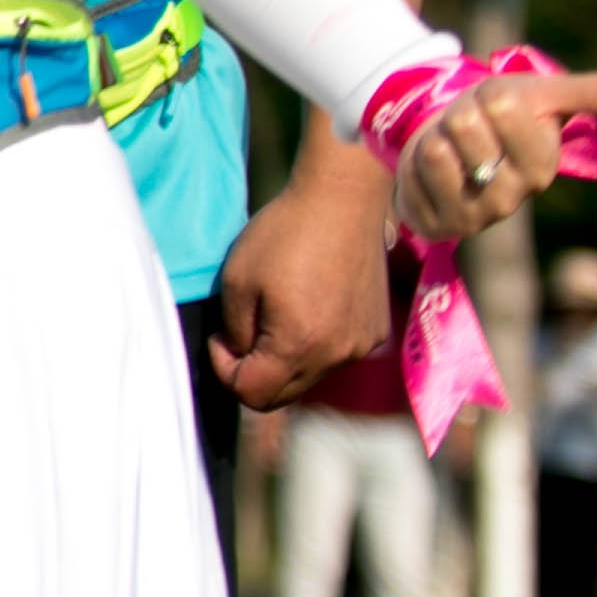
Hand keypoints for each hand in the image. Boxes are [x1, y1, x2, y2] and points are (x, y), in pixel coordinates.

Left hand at [203, 149, 394, 408]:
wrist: (344, 201)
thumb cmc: (285, 234)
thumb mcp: (238, 281)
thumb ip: (236, 332)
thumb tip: (241, 356)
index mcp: (299, 345)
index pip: (252, 394)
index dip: (225, 370)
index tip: (221, 337)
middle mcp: (337, 355)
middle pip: (282, 396)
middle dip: (252, 373)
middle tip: (239, 335)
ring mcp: (361, 346)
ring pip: (308, 378)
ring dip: (282, 361)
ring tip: (273, 316)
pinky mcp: (375, 332)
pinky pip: (334, 357)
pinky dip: (312, 346)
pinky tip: (307, 308)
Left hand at [389, 64, 596, 242]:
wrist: (441, 140)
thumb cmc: (497, 114)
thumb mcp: (543, 92)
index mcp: (543, 166)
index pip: (502, 106)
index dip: (492, 96)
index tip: (497, 108)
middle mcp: (513, 197)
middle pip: (465, 124)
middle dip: (460, 115)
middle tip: (470, 129)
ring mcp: (474, 217)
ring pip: (436, 152)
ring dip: (434, 137)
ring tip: (451, 148)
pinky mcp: (436, 226)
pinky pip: (412, 178)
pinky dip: (412, 164)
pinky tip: (430, 173)